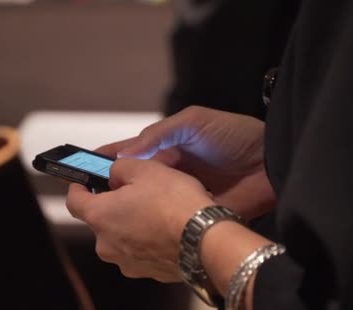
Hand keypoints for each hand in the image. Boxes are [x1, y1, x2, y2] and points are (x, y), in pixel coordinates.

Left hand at [66, 158, 213, 281]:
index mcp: (100, 217)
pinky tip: (166, 228)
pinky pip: (141, 251)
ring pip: (121, 236)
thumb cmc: (173, 203)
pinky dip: (148, 239)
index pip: (73, 201)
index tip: (83, 181)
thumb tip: (115, 174)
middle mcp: (106, 244)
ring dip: (132, 222)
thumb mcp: (144, 169)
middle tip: (135, 190)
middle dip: (114, 204)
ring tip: (156, 209)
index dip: (78, 188)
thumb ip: (120, 168)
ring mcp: (127, 262)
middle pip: (101, 220)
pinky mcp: (148, 272)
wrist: (205, 239)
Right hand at [96, 106, 274, 219]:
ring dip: (131, 209)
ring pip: (149, 203)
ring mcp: (182, 194)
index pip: (129, 154)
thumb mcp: (193, 122)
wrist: (272, 160)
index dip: (105, 161)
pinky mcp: (196, 212)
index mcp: (166, 148)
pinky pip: (171, 219)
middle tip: (88, 201)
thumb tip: (124, 156)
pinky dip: (155, 224)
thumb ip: (159, 134)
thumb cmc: (232, 134)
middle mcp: (170, 172)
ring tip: (106, 219)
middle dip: (112, 189)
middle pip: (134, 182)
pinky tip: (137, 231)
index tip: (79, 170)